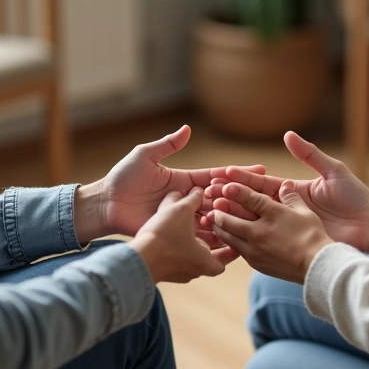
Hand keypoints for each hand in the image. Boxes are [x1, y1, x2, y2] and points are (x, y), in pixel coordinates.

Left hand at [76, 125, 264, 242]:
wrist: (105, 204)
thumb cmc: (122, 178)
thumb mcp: (145, 156)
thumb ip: (167, 145)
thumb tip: (188, 129)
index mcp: (184, 181)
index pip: (215, 176)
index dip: (236, 173)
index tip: (259, 169)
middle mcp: (186, 200)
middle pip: (218, 199)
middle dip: (239, 198)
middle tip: (263, 196)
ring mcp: (181, 218)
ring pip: (212, 219)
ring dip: (229, 218)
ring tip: (252, 218)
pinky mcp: (173, 233)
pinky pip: (197, 237)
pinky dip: (213, 238)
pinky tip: (231, 239)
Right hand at [129, 188, 238, 282]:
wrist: (137, 258)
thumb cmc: (165, 237)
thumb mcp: (181, 211)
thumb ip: (192, 199)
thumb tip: (198, 191)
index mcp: (208, 263)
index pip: (229, 254)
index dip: (232, 240)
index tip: (232, 229)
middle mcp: (196, 272)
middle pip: (212, 255)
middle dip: (213, 238)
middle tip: (215, 223)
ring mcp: (178, 274)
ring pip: (192, 255)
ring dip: (193, 241)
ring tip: (193, 223)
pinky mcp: (163, 271)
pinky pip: (175, 257)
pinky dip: (177, 244)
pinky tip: (171, 229)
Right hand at [202, 131, 368, 256]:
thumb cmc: (355, 197)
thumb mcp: (332, 172)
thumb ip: (310, 155)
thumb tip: (288, 135)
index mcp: (292, 190)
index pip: (261, 184)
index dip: (241, 179)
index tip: (222, 173)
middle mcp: (286, 209)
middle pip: (252, 203)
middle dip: (230, 198)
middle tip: (208, 193)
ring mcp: (288, 228)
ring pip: (255, 223)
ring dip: (234, 219)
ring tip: (212, 215)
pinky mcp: (294, 244)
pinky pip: (268, 242)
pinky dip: (249, 240)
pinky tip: (230, 239)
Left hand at [209, 180, 334, 283]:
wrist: (316, 267)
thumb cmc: (313, 237)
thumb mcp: (305, 212)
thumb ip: (292, 197)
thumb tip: (285, 184)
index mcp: (272, 214)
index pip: (249, 198)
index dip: (235, 190)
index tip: (225, 185)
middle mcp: (258, 232)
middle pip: (229, 219)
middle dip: (218, 210)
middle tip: (211, 203)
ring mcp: (254, 249)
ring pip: (228, 236)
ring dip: (219, 227)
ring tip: (212, 220)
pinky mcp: (254, 262)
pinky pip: (236, 250)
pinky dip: (228, 242)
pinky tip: (227, 238)